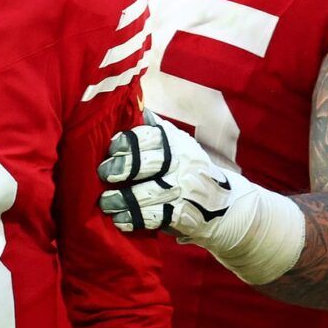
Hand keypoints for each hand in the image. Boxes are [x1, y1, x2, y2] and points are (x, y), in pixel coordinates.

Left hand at [97, 112, 231, 238]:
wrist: (223, 206)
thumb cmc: (190, 171)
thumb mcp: (180, 147)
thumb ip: (157, 132)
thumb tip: (135, 106)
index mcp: (177, 144)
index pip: (151, 136)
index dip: (129, 141)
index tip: (112, 148)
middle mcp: (182, 164)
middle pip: (148, 163)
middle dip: (122, 167)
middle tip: (104, 173)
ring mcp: (182, 190)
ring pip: (147, 193)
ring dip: (122, 199)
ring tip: (106, 202)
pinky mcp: (181, 214)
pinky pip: (153, 216)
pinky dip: (133, 218)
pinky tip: (120, 220)